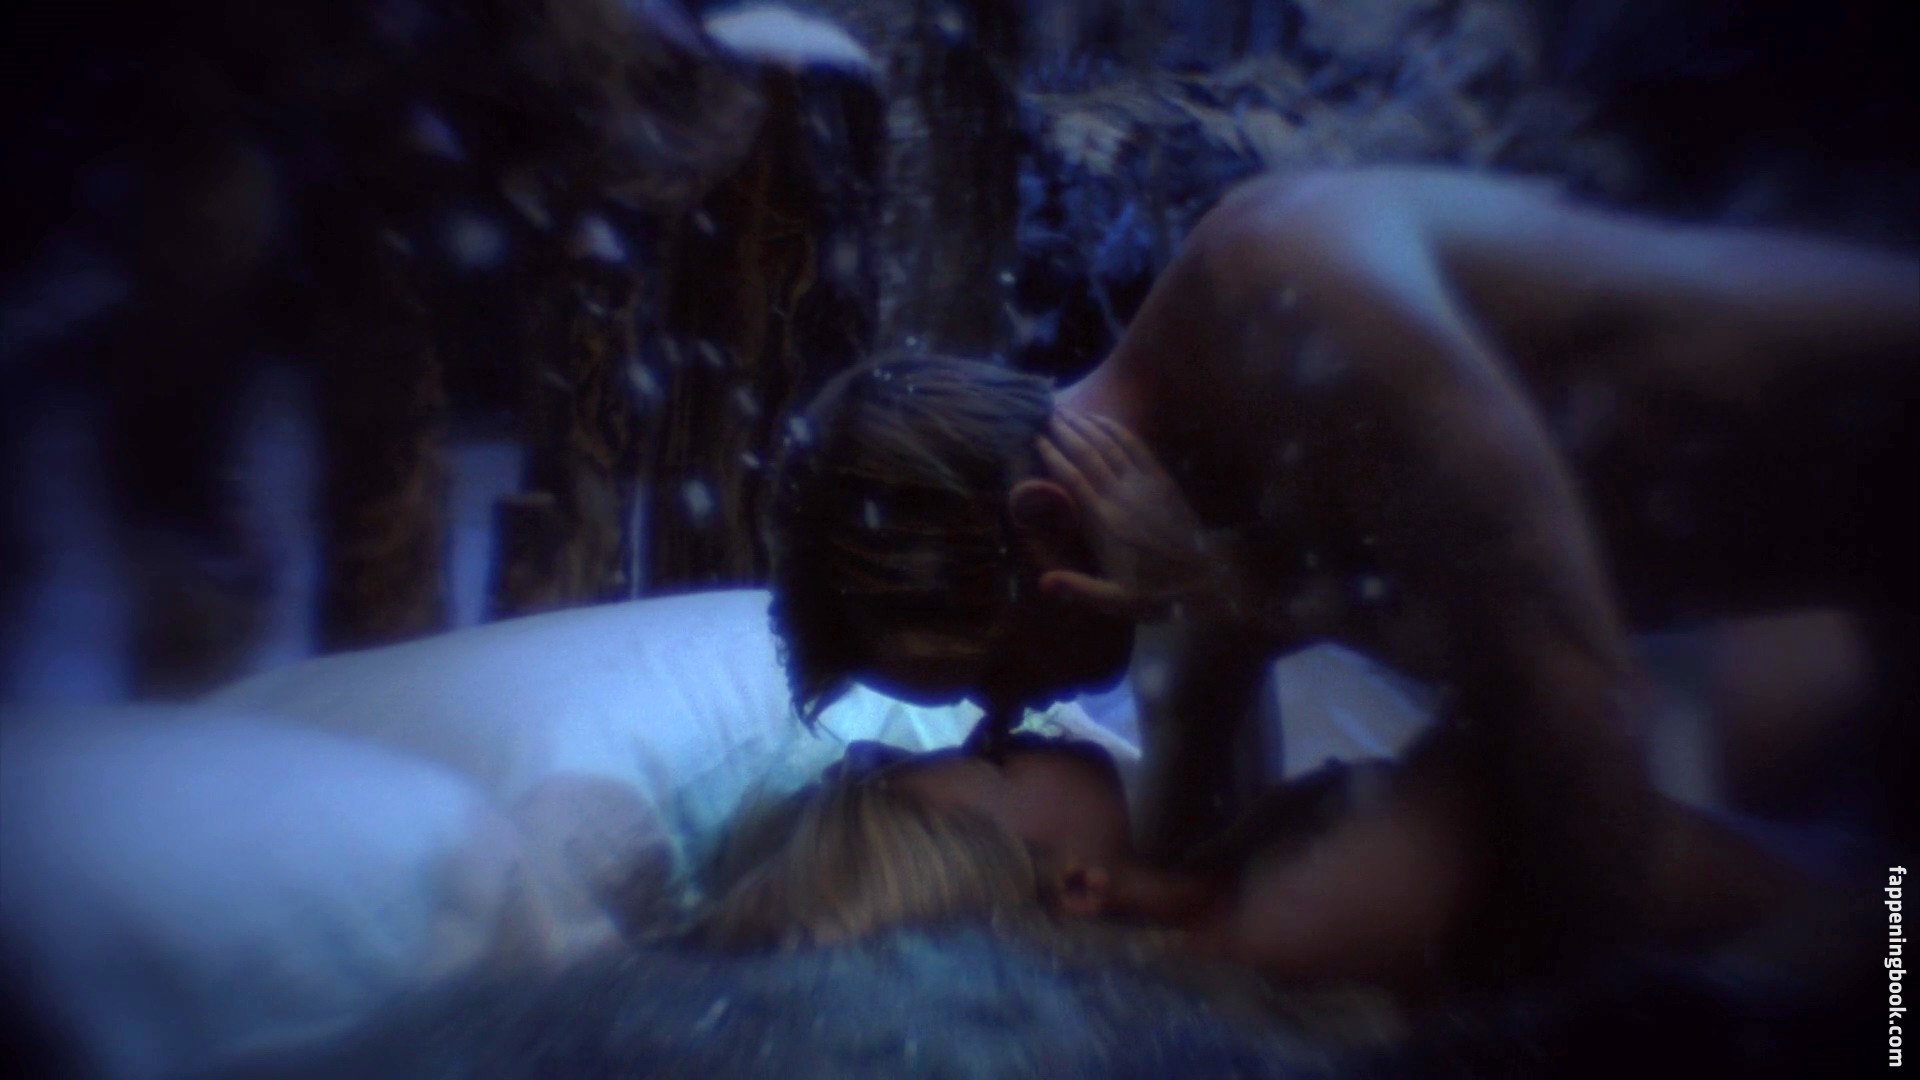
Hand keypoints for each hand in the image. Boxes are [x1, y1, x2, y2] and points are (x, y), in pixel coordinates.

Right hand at [1035, 411, 1233, 620]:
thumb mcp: (1115, 599)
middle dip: (1065, 431)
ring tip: (1066, 411)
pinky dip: (1116, 429)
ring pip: (1109, 445)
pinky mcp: (1161, 480)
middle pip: (1088, 453)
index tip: (1036, 438)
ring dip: (1087, 425)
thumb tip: (1042, 583)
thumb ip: (1078, 589)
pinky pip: (1136, 446)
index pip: (1072, 478)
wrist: (1202, 580)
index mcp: (1104, 522)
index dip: (1052, 455)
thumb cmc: (1154, 592)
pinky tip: (1101, 419)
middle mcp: (1121, 495)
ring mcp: (1143, 484)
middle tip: (1046, 414)